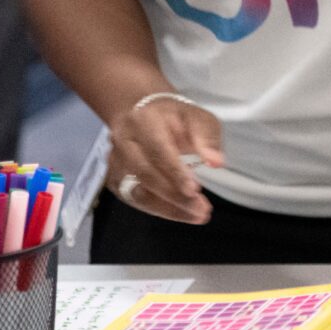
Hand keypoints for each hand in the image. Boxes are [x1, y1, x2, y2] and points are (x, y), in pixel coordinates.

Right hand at [108, 92, 223, 225]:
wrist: (138, 113)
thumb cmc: (173, 117)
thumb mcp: (197, 117)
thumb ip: (207, 137)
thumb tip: (216, 162)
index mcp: (144, 121)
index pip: (157, 150)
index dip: (175, 172)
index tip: (195, 190)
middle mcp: (123, 142)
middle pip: (145, 174)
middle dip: (174, 196)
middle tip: (201, 210)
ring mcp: (115, 162)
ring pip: (136, 192)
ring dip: (167, 208)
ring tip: (196, 216)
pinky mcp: (114, 178)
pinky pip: (133, 199)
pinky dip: (158, 209)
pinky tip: (180, 213)